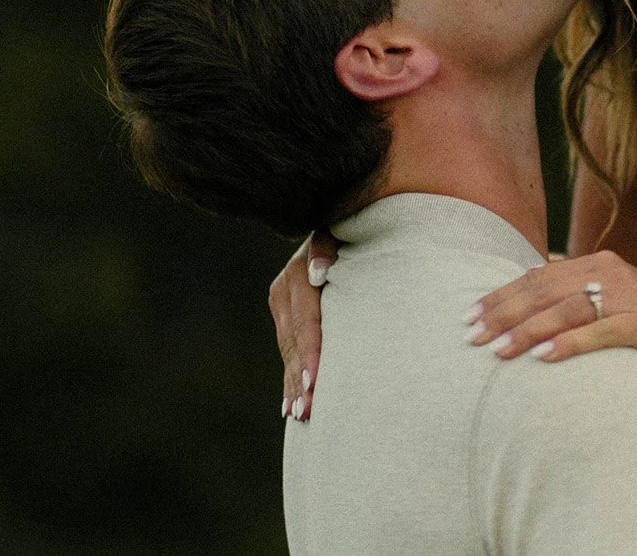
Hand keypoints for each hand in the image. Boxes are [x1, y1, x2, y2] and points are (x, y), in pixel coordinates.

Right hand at [269, 230, 339, 420]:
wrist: (341, 222)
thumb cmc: (355, 229)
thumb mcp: (342, 232)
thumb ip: (327, 248)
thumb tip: (318, 273)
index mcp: (298, 273)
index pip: (305, 322)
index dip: (310, 353)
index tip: (315, 384)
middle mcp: (285, 288)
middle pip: (293, 342)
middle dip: (299, 379)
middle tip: (307, 412)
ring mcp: (282, 303)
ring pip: (288, 351)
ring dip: (292, 384)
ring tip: (300, 415)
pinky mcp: (285, 315)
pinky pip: (287, 350)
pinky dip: (291, 377)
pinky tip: (290, 405)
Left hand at [466, 251, 636, 391]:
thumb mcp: (608, 301)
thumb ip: (574, 288)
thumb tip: (533, 271)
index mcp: (599, 263)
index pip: (538, 277)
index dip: (501, 296)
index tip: (468, 317)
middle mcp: (614, 272)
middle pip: (547, 291)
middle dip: (505, 314)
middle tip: (472, 337)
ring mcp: (634, 297)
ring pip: (570, 309)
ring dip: (529, 331)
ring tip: (499, 351)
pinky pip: (603, 332)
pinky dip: (570, 343)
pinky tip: (542, 357)